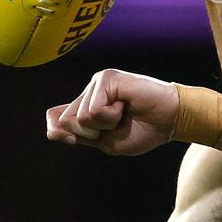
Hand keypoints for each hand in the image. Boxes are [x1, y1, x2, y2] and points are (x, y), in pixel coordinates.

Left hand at [46, 69, 178, 155]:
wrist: (170, 121)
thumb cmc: (144, 131)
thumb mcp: (106, 142)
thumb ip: (79, 137)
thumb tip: (51, 131)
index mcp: (88, 104)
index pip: (56, 119)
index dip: (63, 133)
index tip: (92, 138)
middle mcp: (90, 91)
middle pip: (66, 122)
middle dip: (92, 133)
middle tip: (117, 124)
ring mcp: (97, 83)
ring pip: (80, 117)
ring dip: (105, 125)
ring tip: (124, 114)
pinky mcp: (107, 78)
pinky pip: (94, 109)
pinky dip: (111, 116)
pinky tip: (126, 106)